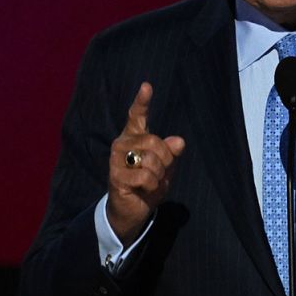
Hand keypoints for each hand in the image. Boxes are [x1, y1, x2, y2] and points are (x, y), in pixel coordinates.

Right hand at [106, 82, 185, 244]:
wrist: (134, 209)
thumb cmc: (149, 183)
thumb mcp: (165, 166)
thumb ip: (171, 152)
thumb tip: (179, 141)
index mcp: (134, 137)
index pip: (136, 115)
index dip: (142, 101)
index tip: (147, 86)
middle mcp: (122, 144)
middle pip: (154, 141)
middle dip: (165, 159)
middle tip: (161, 172)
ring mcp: (117, 160)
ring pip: (150, 159)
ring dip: (159, 175)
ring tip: (151, 182)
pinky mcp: (116, 176)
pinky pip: (146, 176)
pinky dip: (153, 186)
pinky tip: (144, 189)